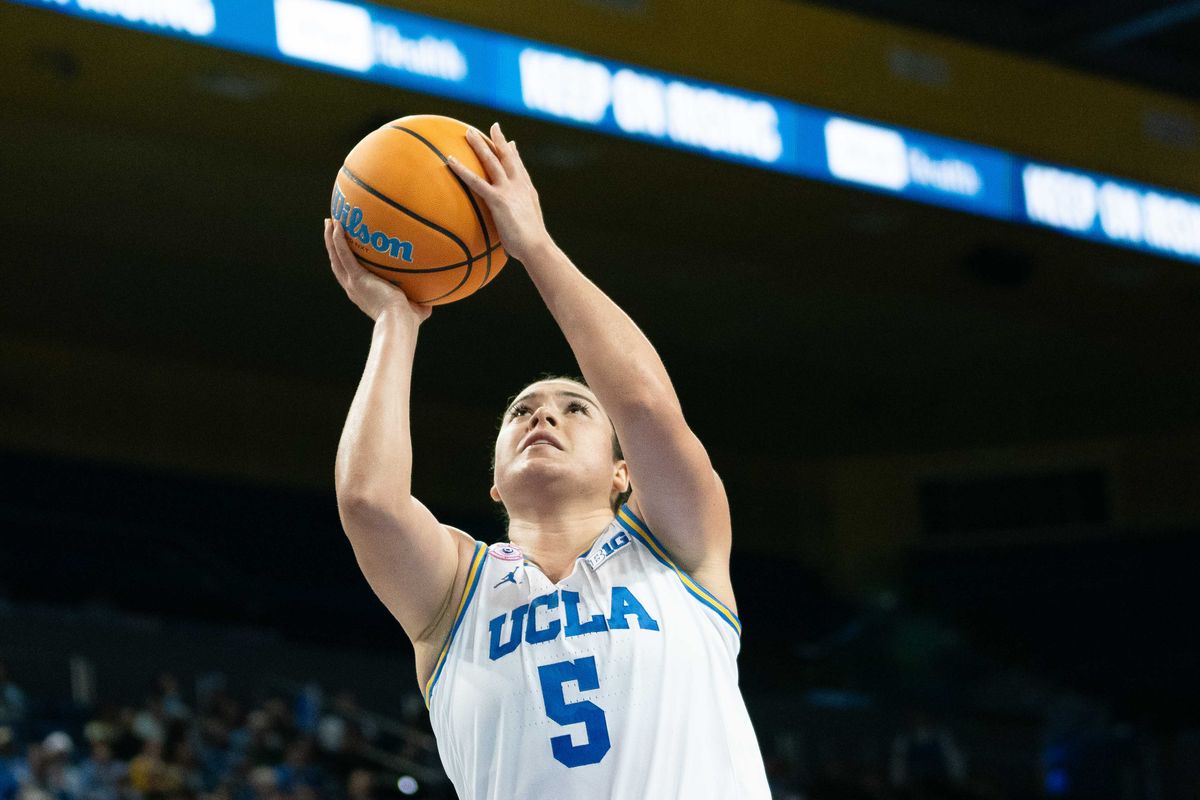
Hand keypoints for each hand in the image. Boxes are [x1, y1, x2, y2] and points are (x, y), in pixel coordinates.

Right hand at [325, 218, 432, 323]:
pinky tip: (337, 224)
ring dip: (330, 238)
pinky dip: (338, 239)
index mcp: (363, 294)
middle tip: (331, 227)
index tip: (347, 248)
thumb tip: (433, 294)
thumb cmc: (408, 321)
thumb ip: (420, 299)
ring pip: (335, 256)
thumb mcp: (415, 307)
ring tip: (329, 220)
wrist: (399, 323)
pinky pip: (343, 253)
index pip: (351, 274)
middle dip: (333, 245)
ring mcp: (352, 283)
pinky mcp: (356, 277)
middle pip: (337, 262)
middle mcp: (353, 288)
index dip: (346, 261)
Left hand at [447, 122, 550, 262]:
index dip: (514, 153)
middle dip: (500, 140)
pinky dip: (462, 169)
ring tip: (468, 132)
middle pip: (508, 157)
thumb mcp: (529, 228)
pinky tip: (450, 160)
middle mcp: (519, 185)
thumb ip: (520, 220)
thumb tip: (515, 229)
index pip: (519, 167)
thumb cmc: (532, 244)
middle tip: (494, 126)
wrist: (536, 246)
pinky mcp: (497, 199)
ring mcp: (508, 190)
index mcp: (527, 191)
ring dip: (480, 145)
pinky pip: (475, 181)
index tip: (511, 143)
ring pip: (492, 161)